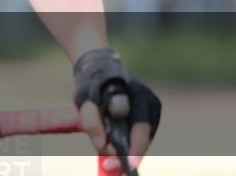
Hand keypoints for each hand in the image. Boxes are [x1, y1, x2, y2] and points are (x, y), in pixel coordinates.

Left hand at [73, 48, 160, 172]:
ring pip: (140, 141)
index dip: (136, 148)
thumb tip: (101, 145)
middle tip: (108, 166)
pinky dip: (125, 147)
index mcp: (140, 95)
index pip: (142, 127)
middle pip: (143, 139)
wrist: (98, 70)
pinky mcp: (144, 120)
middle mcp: (150, 104)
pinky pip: (136, 138)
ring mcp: (149, 113)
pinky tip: (112, 154)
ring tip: (107, 161)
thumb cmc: (92, 83)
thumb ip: (91, 120)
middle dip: (126, 156)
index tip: (128, 164)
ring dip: (125, 154)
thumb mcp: (84, 98)